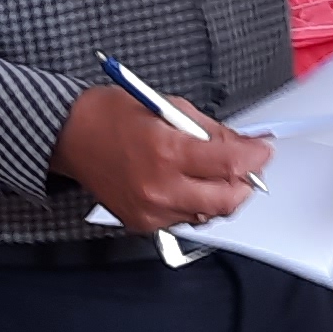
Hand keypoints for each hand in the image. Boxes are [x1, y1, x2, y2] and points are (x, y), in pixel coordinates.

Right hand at [56, 84, 272, 232]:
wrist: (69, 137)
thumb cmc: (111, 116)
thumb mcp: (168, 108)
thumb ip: (210, 131)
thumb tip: (244, 145)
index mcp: (167, 152)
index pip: (231, 164)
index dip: (256, 157)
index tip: (263, 150)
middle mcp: (159, 187)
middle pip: (227, 200)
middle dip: (245, 182)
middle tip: (247, 166)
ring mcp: (150, 210)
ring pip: (208, 214)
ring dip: (220, 195)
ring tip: (213, 173)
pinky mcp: (142, 223)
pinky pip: (184, 220)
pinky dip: (195, 204)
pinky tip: (187, 185)